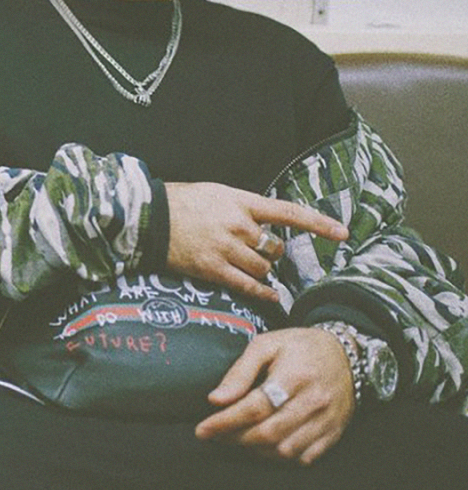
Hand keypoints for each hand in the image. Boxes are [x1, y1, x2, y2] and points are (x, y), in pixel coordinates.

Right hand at [165, 182, 347, 300]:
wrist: (148, 218)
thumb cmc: (181, 202)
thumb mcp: (216, 193)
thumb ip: (243, 207)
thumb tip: (263, 223)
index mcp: (241, 201)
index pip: (288, 212)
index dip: (318, 224)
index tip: (342, 233)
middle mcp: (238, 225)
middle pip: (275, 248)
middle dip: (271, 253)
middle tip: (258, 252)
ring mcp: (226, 248)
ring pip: (262, 268)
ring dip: (261, 270)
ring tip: (245, 266)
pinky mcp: (213, 268)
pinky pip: (247, 285)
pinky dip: (262, 292)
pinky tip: (271, 296)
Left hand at [194, 327, 355, 464]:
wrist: (347, 354)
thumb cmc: (300, 347)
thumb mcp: (266, 345)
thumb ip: (240, 371)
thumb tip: (216, 399)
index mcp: (295, 376)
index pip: (255, 407)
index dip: (225, 422)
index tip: (202, 430)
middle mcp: (314, 402)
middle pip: (268, 432)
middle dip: (235, 438)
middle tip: (215, 435)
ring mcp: (326, 421)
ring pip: (285, 450)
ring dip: (254, 450)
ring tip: (235, 438)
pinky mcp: (334, 434)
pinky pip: (304, 458)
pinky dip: (279, 457)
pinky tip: (263, 447)